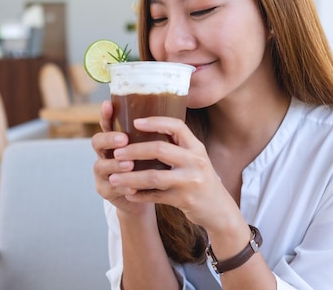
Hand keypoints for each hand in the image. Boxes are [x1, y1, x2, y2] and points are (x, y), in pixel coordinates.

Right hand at [91, 100, 151, 216]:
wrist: (145, 196)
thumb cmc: (151, 167)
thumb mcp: (153, 149)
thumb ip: (155, 134)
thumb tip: (173, 108)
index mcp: (115, 140)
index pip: (106, 123)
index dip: (106, 114)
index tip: (109, 105)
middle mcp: (104, 153)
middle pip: (97, 141)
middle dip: (109, 139)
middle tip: (124, 139)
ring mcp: (102, 173)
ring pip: (100, 165)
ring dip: (115, 164)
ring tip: (129, 164)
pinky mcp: (105, 190)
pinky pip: (110, 188)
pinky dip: (122, 187)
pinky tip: (132, 188)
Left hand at [107, 116, 237, 229]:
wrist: (219, 210)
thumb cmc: (200, 180)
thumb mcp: (196, 159)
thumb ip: (178, 146)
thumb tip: (148, 128)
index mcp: (196, 147)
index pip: (176, 126)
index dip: (155, 122)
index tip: (135, 122)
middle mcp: (196, 161)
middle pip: (159, 149)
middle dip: (134, 150)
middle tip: (116, 153)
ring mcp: (190, 181)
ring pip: (153, 176)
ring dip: (130, 177)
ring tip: (113, 178)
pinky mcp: (184, 200)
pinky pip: (155, 196)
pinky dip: (139, 195)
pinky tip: (128, 194)